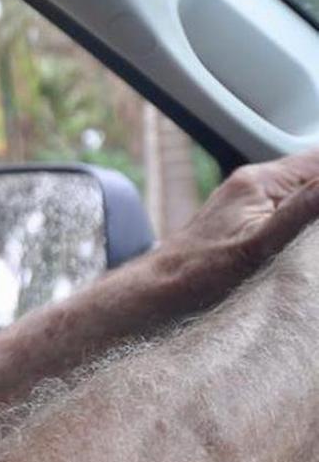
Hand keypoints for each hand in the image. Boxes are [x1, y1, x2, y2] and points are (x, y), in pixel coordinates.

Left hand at [164, 147, 318, 281]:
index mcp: (259, 182)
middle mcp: (252, 184)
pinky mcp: (245, 220)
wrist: (159, 288)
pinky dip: (306, 217)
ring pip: (301, 191)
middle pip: (313, 173)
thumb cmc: (199, 271)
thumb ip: (302, 211)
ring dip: (316, 202)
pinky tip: (309, 237)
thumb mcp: (259, 244)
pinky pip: (287, 208)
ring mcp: (248, 201)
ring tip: (314, 241)